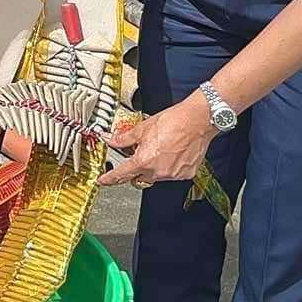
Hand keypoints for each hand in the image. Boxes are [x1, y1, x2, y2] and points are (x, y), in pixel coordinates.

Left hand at [99, 94, 218, 188]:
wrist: (197, 120)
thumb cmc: (173, 122)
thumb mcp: (141, 128)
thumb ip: (124, 138)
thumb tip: (111, 140)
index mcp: (144, 161)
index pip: (122, 174)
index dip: (110, 178)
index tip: (104, 181)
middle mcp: (158, 171)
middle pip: (139, 177)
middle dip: (135, 169)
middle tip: (137, 156)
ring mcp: (173, 174)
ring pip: (155, 176)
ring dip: (152, 167)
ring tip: (158, 149)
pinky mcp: (186, 174)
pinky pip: (171, 174)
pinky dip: (168, 166)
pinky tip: (171, 153)